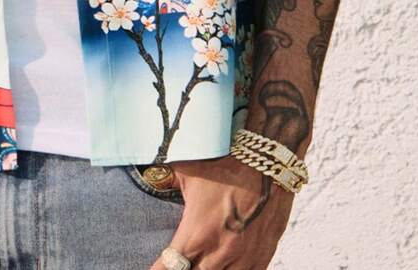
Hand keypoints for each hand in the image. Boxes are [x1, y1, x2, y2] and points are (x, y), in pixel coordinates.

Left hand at [146, 154, 294, 269]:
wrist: (268, 159)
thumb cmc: (225, 161)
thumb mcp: (187, 170)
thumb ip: (166, 181)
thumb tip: (149, 178)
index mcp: (196, 232)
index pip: (169, 267)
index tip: (154, 268)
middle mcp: (220, 251)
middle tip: (177, 264)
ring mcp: (244, 257)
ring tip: (201, 263)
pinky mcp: (263, 255)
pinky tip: (224, 268)